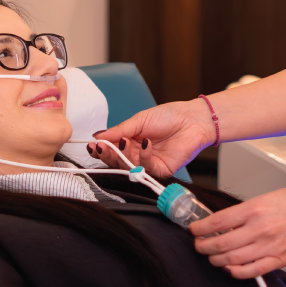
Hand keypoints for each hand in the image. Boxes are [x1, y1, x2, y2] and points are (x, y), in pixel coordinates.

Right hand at [88, 99, 214, 176]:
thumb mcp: (139, 120)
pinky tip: (146, 143)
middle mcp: (137, 154)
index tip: (92, 145)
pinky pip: (146, 168)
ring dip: (122, 156)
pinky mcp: (160, 170)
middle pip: (116, 161)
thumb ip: (119, 130)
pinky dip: (143, 156)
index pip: (111, 149)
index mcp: (131, 140)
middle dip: (107, 155)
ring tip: (122, 142)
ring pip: (128, 168)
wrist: (193, 119)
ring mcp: (148, 163)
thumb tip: (97, 136)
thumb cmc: (169, 116)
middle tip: (100, 148)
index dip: (100, 149)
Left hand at [189, 182, 285, 278]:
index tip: (194, 230)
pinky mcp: (281, 259)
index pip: (219, 221)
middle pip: (222, 243)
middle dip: (204, 246)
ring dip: (217, 260)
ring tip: (211, 256)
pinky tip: (230, 268)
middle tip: (199, 245)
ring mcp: (271, 246)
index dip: (201, 228)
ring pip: (233, 259)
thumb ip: (246, 212)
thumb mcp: (266, 197)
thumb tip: (225, 222)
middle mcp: (261, 228)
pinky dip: (237, 272)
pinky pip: (252, 271)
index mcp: (256, 208)